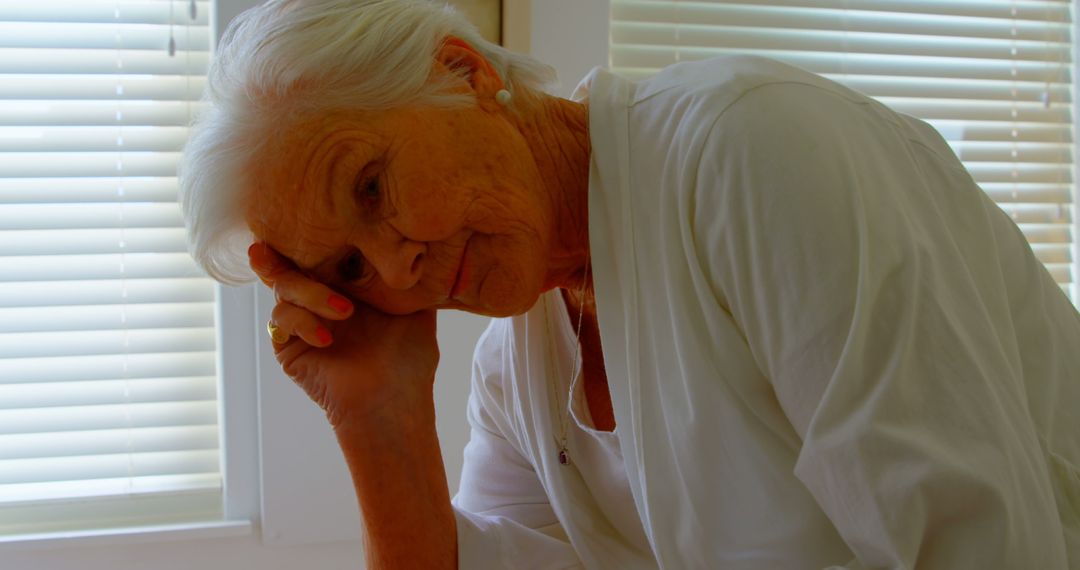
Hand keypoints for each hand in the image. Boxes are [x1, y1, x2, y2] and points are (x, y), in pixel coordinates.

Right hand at [249, 242, 439, 427]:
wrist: (395, 402)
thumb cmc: (410, 359)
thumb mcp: (416, 308)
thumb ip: (407, 275)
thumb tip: (417, 241)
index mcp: (344, 286)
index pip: (319, 253)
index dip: (310, 235)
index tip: (307, 213)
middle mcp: (318, 300)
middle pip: (289, 263)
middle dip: (282, 251)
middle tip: (278, 243)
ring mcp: (301, 323)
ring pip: (283, 287)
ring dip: (312, 293)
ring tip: (346, 312)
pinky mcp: (289, 348)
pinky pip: (281, 319)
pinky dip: (303, 321)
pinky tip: (330, 337)